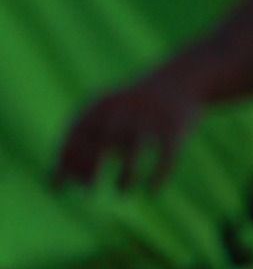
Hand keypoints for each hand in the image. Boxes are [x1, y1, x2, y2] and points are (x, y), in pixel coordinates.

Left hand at [53, 66, 203, 189]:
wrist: (184, 77)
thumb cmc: (134, 107)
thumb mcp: (104, 114)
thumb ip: (78, 143)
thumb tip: (52, 184)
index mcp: (102, 104)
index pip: (74, 136)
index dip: (64, 163)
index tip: (60, 188)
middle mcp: (126, 108)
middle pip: (102, 140)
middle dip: (90, 167)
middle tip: (88, 187)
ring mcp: (152, 115)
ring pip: (134, 149)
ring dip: (125, 175)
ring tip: (121, 191)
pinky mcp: (176, 125)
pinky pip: (165, 155)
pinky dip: (157, 175)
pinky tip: (151, 190)